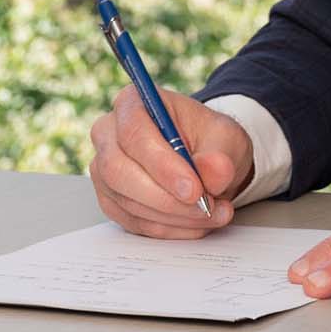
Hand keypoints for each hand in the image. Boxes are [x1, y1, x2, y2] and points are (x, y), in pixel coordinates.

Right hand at [89, 87, 253, 239]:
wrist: (207, 159)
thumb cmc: (209, 140)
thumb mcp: (226, 138)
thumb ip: (220, 155)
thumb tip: (214, 171)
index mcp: (132, 103)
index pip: (134, 133)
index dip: (162, 165)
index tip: (194, 189)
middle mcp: (109, 134)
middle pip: (119, 171)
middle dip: (166, 198)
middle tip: (205, 207)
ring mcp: (104, 170)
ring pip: (127, 202)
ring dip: (173, 216)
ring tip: (212, 214)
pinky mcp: (111, 201)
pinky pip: (133, 222)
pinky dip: (168, 228)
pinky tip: (195, 223)